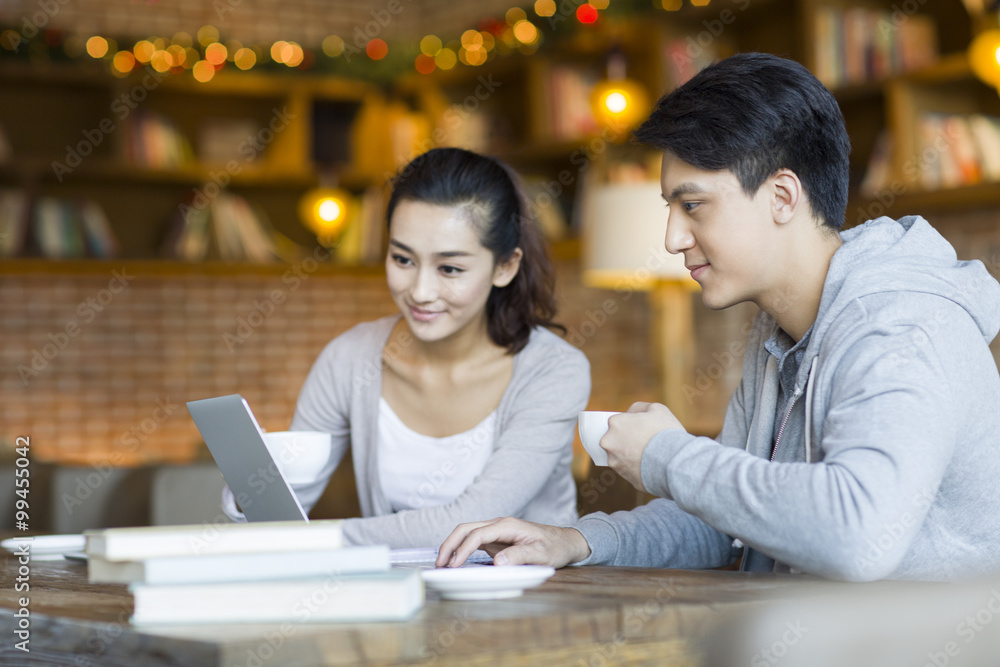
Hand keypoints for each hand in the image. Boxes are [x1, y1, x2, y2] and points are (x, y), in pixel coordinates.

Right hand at [435, 517, 590, 567]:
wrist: (565, 542)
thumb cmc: (555, 547)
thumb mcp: (541, 554)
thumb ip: (520, 556)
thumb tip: (497, 562)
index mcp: (507, 525)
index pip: (478, 534)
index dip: (463, 549)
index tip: (454, 565)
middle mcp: (499, 525)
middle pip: (466, 529)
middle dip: (450, 544)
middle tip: (439, 563)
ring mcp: (496, 531)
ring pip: (467, 533)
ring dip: (453, 546)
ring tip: (442, 563)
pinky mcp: (496, 539)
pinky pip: (474, 541)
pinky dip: (461, 549)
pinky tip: (456, 560)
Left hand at [602, 402, 683, 491]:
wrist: (673, 462)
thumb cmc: (666, 432)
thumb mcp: (656, 409)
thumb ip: (638, 408)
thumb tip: (631, 414)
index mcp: (615, 423)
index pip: (617, 422)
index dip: (630, 425)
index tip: (641, 428)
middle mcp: (608, 442)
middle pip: (616, 440)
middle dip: (627, 441)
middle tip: (646, 442)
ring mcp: (615, 461)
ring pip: (621, 457)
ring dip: (631, 456)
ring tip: (651, 455)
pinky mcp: (624, 477)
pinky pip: (630, 471)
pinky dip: (638, 469)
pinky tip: (651, 466)